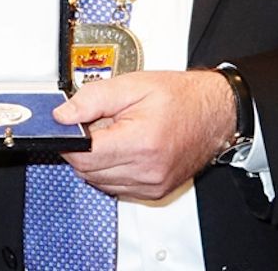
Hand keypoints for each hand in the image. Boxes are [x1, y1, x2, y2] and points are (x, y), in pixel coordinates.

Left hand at [54, 69, 232, 199]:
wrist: (214, 113)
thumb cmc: (179, 98)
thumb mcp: (132, 85)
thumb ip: (92, 99)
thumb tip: (62, 116)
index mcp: (141, 143)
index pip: (84, 155)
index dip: (68, 139)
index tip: (68, 126)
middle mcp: (148, 171)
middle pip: (88, 171)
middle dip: (82, 148)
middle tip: (94, 124)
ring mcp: (152, 185)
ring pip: (99, 182)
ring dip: (96, 161)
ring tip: (113, 135)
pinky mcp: (154, 192)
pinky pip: (115, 187)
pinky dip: (110, 171)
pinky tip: (122, 149)